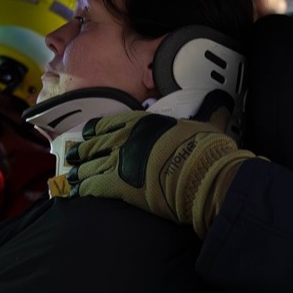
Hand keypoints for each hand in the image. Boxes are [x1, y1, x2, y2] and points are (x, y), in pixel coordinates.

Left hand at [65, 110, 253, 236]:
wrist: (199, 172)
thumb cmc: (204, 149)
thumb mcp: (206, 122)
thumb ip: (207, 111)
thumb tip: (221, 100)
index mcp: (143, 121)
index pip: (111, 122)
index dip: (96, 129)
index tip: (87, 133)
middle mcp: (125, 138)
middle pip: (95, 144)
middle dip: (82, 151)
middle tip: (71, 155)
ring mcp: (118, 161)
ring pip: (90, 165)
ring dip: (79, 171)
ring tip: (71, 176)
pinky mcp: (117, 185)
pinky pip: (93, 185)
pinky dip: (82, 188)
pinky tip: (76, 191)